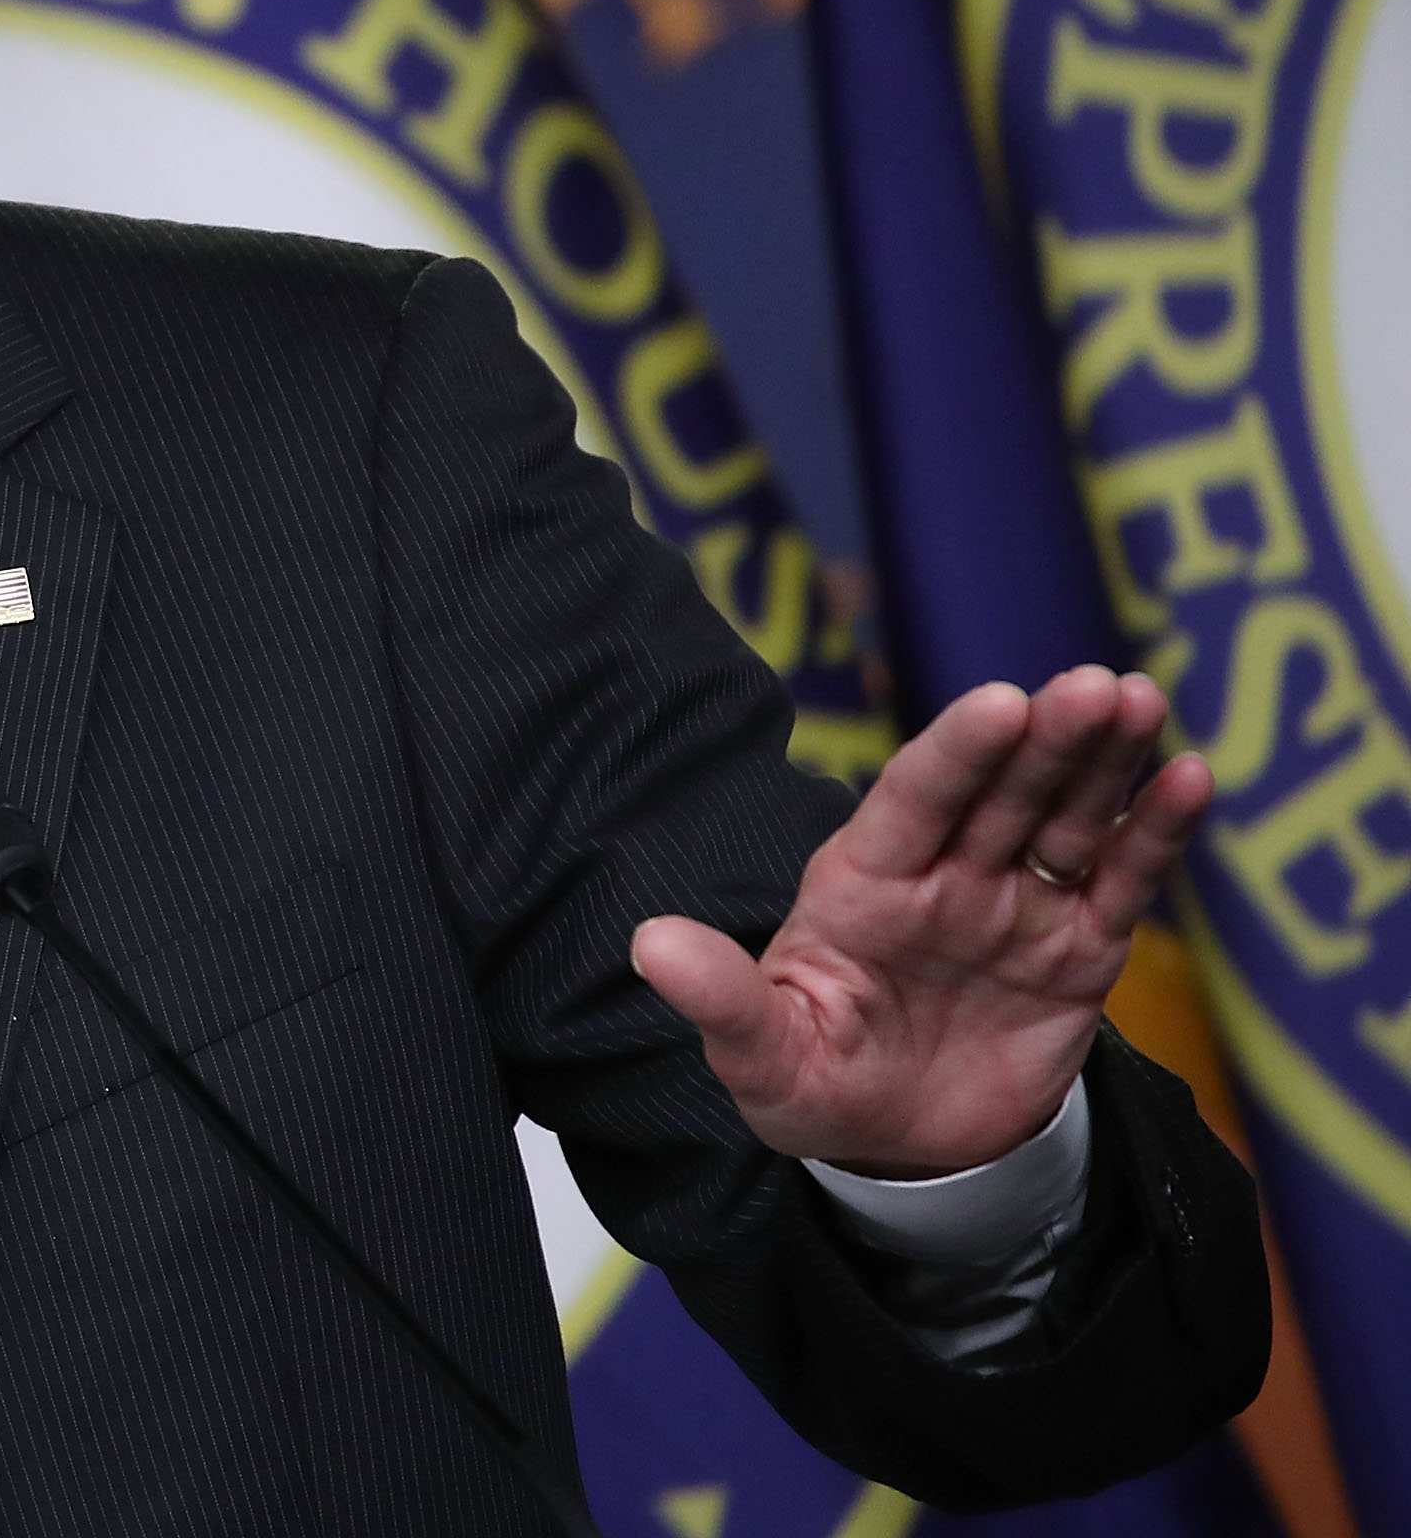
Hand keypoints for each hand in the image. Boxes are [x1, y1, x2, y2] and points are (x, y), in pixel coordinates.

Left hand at [629, 666, 1211, 1175]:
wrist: (897, 1152)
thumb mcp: (761, 1055)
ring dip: (1105, 761)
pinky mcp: (1077, 951)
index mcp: (861, 883)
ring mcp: (1014, 907)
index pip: (911, 800)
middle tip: (1099, 686)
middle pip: (1000, 790)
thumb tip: (650, 944)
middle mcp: (943, 877)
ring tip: (1142, 700)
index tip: (1001, 700)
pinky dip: (1155, 832)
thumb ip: (719, 1000)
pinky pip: (1120, 881)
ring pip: (1064, 817)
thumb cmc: (814, 1084)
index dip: (956, 751)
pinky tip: (1188, 779)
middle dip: (1049, 737)